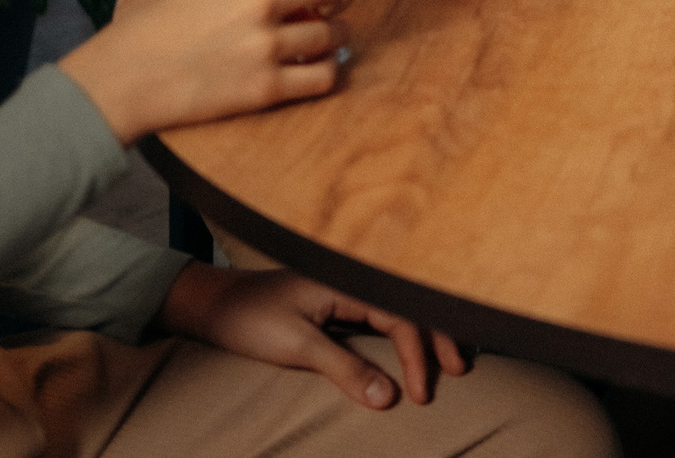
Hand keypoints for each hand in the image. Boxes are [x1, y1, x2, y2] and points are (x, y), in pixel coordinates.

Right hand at [57, 0, 380, 143]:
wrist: (126, 80)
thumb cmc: (157, 27)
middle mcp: (260, 3)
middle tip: (326, 1)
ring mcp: (265, 47)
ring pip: (335, 33)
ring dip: (333, 34)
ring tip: (316, 37)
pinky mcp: (267, 89)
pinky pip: (325, 76)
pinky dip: (327, 71)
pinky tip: (314, 67)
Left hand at [160, 265, 466, 408]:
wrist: (214, 304)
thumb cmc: (250, 318)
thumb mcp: (297, 346)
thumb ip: (344, 368)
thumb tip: (389, 398)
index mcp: (349, 279)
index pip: (400, 314)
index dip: (416, 355)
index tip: (420, 394)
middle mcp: (355, 277)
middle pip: (412, 303)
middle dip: (439, 337)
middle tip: (460, 371)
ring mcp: (349, 286)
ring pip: (402, 306)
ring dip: (427, 334)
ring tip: (451, 360)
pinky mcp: (341, 298)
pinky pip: (385, 312)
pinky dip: (406, 332)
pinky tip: (416, 347)